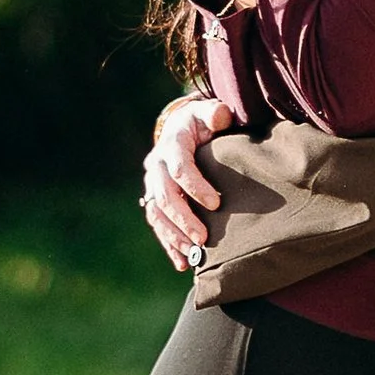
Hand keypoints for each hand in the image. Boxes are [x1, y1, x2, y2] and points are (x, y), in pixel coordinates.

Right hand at [143, 94, 233, 269]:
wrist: (180, 128)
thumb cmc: (201, 122)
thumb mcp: (208, 112)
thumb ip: (216, 113)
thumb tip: (222, 115)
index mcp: (172, 144)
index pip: (180, 168)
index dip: (196, 187)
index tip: (216, 203)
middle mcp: (157, 166)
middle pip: (165, 196)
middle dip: (183, 219)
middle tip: (203, 238)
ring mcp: (153, 185)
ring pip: (157, 214)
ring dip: (173, 236)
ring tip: (192, 254)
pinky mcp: (155, 200)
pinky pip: (157, 225)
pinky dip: (168, 245)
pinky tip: (182, 263)